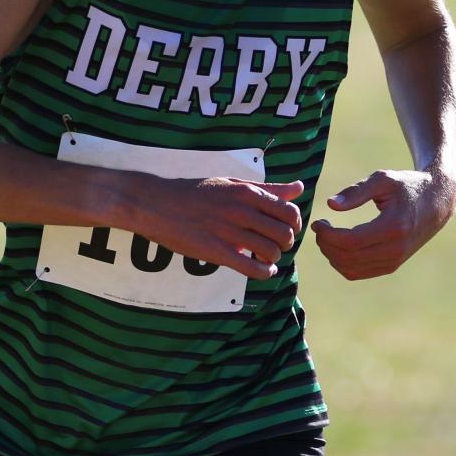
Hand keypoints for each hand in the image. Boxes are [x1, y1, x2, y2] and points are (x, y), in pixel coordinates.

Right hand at [123, 175, 303, 280]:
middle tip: (276, 246)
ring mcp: (229, 232)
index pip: (290, 212)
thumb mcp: (232, 183)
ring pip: (271, 252)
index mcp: (248, 192)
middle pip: (285, 234)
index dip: (294, 225)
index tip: (285, 229)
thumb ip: (268, 188)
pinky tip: (261, 270)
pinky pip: (252, 268)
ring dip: (273, 258)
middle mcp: (242, 211)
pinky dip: (264, 272)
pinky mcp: (216, 252)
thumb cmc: (195, 192)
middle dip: (286, 244)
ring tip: (265, 257)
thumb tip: (299, 188)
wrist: (156, 203)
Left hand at [309, 169, 455, 280]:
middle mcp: (395, 249)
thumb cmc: (407, 186)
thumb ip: (356, 191)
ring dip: (331, 256)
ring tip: (327, 236)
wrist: (436, 203)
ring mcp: (394, 261)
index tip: (319, 222)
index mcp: (394, 227)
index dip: (328, 234)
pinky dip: (342, 263)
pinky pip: (358, 273)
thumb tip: (331, 205)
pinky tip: (338, 245)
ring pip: (350, 270)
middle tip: (320, 228)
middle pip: (348, 258)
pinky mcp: (391, 266)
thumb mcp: (383, 179)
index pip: (351, 241)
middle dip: (326, 245)